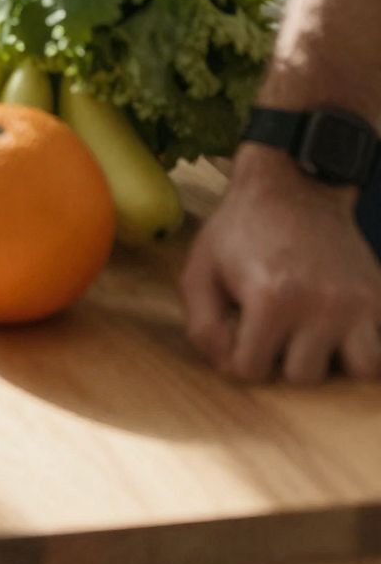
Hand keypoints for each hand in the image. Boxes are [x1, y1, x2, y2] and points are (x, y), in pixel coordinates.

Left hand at [181, 150, 380, 382]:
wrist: (291, 186)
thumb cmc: (241, 229)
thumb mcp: (200, 267)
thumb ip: (201, 326)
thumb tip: (228, 367)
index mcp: (270, 298)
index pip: (252, 370)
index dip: (239, 355)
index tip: (240, 330)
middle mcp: (318, 304)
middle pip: (303, 377)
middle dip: (283, 358)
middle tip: (277, 327)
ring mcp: (355, 302)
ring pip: (356, 372)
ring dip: (333, 361)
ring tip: (314, 336)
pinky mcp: (379, 296)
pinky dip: (364, 350)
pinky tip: (340, 332)